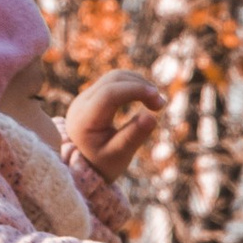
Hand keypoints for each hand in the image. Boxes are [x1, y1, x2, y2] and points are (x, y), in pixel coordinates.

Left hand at [65, 65, 164, 179]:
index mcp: (84, 119)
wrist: (82, 165)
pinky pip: (114, 82)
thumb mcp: (118, 155)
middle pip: (113, 80)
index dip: (135, 91)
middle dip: (140, 86)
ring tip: (156, 102)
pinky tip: (145, 98)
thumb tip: (152, 117)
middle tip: (161, 104)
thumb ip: (133, 136)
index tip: (158, 100)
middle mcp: (81, 103)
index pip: (109, 94)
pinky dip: (132, 85)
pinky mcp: (92, 95)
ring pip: (114, 77)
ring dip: (138, 83)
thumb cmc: (102, 164)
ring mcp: (85, 97)